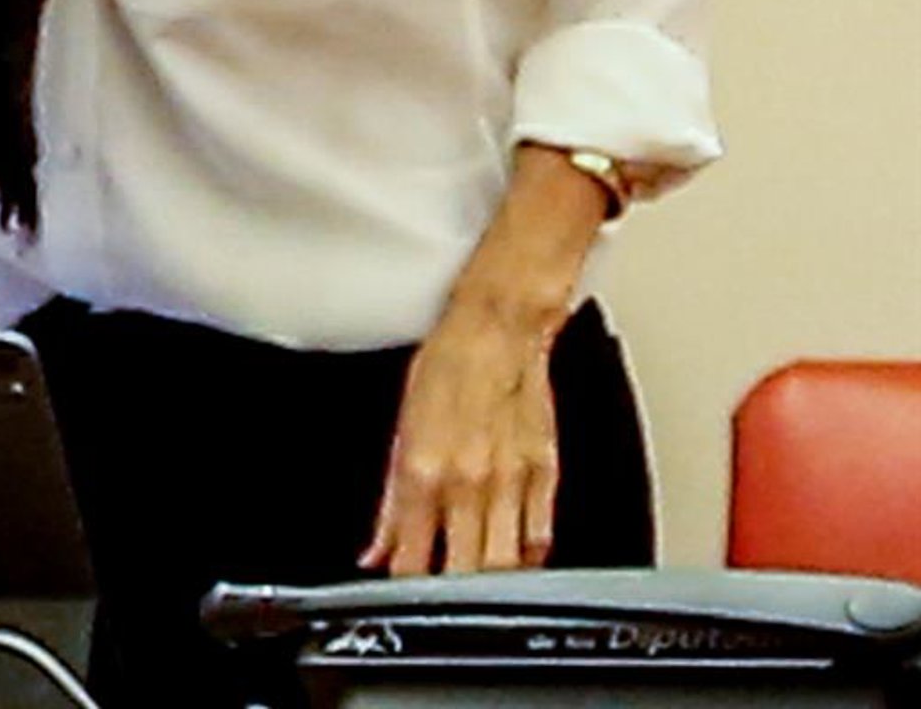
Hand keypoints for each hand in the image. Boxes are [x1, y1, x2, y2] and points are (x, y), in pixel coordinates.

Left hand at [360, 295, 558, 576]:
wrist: (498, 327)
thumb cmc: (447, 364)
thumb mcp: (402, 427)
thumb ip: (390, 499)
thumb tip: (377, 548)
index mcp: (426, 470)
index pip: (413, 558)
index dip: (405, 584)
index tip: (401, 589)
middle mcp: (470, 482)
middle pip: (464, 573)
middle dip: (450, 593)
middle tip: (441, 594)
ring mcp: (512, 482)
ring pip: (505, 565)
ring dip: (488, 582)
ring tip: (475, 582)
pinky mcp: (546, 475)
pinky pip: (539, 538)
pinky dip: (525, 558)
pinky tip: (512, 557)